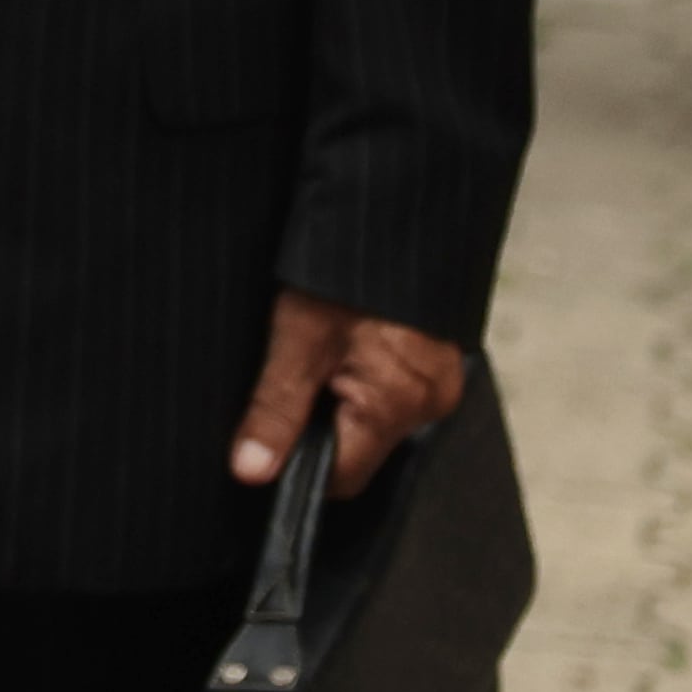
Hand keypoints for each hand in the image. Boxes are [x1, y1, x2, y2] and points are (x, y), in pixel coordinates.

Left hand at [233, 289, 468, 493]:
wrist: (390, 213)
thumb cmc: (341, 274)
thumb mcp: (295, 338)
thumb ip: (275, 410)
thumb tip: (252, 471)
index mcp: (396, 405)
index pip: (343, 477)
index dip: (300, 464)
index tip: (269, 436)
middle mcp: (429, 402)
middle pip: (360, 448)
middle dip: (321, 425)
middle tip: (294, 374)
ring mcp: (438, 381)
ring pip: (374, 418)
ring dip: (341, 398)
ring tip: (321, 351)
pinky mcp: (437, 360)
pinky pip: (393, 389)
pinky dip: (362, 377)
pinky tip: (345, 343)